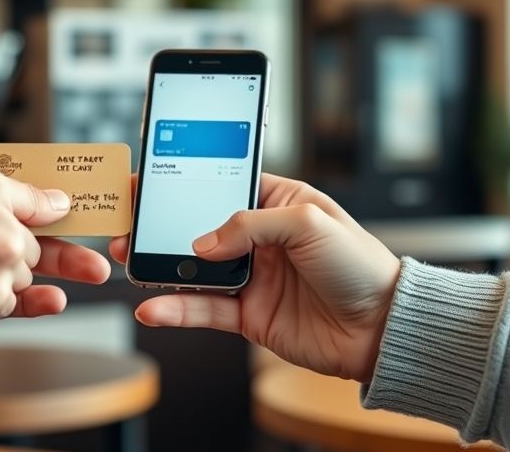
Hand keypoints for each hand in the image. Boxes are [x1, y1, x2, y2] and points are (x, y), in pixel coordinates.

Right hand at [109, 174, 399, 381]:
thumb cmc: (361, 265)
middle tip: (125, 221)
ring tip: (126, 259)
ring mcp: (251, 278)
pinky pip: (202, 309)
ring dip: (157, 265)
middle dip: (158, 225)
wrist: (384, 329)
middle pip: (196, 227)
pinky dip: (174, 310)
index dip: (182, 182)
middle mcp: (258, 239)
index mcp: (276, 203)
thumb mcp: (310, 222)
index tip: (147, 180)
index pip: (218, 185)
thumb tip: (202, 243)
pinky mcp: (248, 315)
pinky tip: (153, 308)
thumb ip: (250, 224)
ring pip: (191, 269)